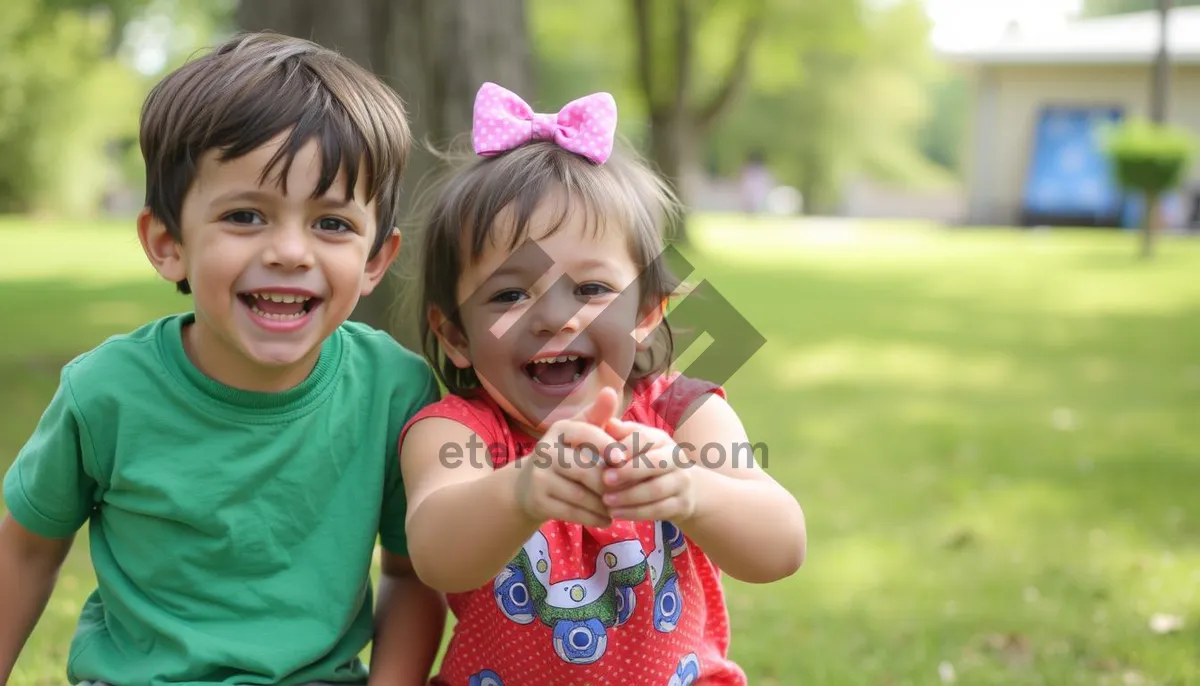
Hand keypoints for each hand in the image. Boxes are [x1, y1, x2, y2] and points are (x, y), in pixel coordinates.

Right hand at [513, 387, 624, 527]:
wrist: (529, 486)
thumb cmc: (567, 454)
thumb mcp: (581, 431)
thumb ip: (598, 415)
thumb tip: (612, 391)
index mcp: (559, 429)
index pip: (587, 433)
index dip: (608, 447)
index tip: (625, 460)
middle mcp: (545, 451)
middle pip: (586, 470)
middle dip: (611, 483)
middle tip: (631, 491)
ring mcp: (539, 478)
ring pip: (581, 495)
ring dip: (605, 504)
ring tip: (622, 507)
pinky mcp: (538, 501)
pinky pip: (572, 512)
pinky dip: (593, 518)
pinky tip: (606, 519)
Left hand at [599, 418, 696, 521]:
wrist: (681, 488)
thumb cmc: (646, 462)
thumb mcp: (636, 446)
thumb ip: (622, 435)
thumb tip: (609, 423)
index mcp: (661, 439)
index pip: (645, 439)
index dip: (626, 447)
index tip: (604, 457)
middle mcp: (676, 458)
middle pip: (655, 463)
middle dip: (629, 472)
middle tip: (605, 480)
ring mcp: (682, 482)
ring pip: (656, 489)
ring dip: (628, 496)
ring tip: (606, 501)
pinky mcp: (683, 505)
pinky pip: (659, 510)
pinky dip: (635, 513)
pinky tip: (616, 514)